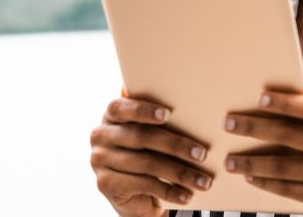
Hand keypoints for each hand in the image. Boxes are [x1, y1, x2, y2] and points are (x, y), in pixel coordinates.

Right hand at [90, 96, 212, 216]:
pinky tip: (186, 195)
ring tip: (203, 181)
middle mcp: (101, 135)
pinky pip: (143, 185)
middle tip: (202, 154)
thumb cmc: (150, 151)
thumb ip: (163, 123)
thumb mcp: (153, 135)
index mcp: (112, 115)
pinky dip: (169, 191)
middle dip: (176, 145)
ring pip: (147, 163)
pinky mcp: (105, 184)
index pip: (121, 107)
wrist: (134, 191)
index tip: (168, 114)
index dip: (144, 110)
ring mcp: (100, 160)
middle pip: (141, 137)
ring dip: (180, 173)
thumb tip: (199, 122)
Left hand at [223, 92, 302, 216]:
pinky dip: (266, 184)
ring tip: (231, 161)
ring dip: (252, 163)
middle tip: (229, 124)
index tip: (259, 97)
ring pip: (283, 166)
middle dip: (254, 128)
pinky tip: (251, 179)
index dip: (284, 102)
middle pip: (289, 135)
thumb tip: (274, 110)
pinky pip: (289, 189)